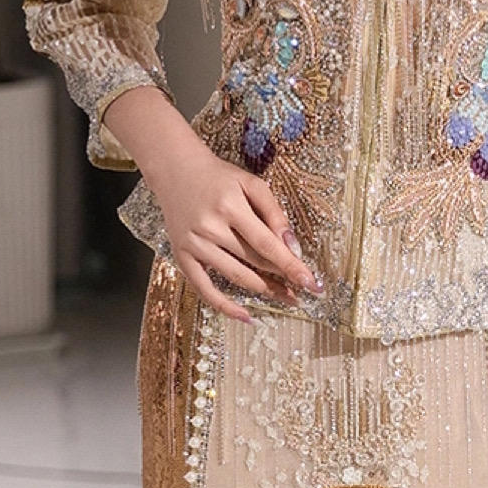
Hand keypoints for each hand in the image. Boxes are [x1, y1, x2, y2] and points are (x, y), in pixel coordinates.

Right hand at [122, 100, 319, 323]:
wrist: (176, 171)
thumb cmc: (219, 178)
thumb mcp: (251, 184)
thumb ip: (274, 212)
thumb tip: (292, 246)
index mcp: (230, 207)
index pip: (267, 244)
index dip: (290, 266)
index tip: (311, 283)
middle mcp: (210, 228)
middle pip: (254, 262)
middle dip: (282, 279)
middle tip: (303, 292)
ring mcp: (194, 245)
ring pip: (235, 276)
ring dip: (263, 290)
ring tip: (285, 297)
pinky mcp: (182, 256)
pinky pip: (204, 289)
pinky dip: (225, 306)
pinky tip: (246, 316)